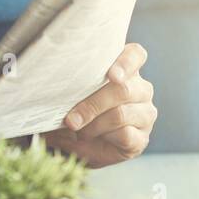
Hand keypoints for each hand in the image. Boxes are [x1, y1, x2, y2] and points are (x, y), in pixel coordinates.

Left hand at [42, 43, 156, 168]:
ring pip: (122, 114)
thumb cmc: (72, 110)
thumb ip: (71, 82)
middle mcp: (140, 89)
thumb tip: (54, 77)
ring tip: (77, 130)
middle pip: (123, 89)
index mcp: (125, 70)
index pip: (135, 55)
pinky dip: (103, 137)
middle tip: (71, 119)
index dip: (126, 63)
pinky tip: (90, 138)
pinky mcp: (141, 138)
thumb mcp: (68, 94)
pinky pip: (126, 135)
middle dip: (93, 104)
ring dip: (94, 124)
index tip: (111, 75)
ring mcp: (144, 114)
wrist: (73, 143)